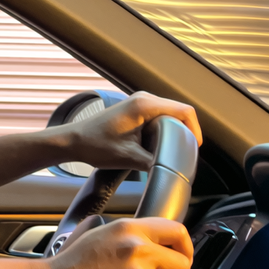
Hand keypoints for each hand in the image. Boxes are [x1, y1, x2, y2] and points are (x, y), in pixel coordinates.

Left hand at [52, 92, 201, 171]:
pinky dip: (163, 131)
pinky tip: (158, 146)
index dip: (195, 129)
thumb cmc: (95, 145)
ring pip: (170, 115)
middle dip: (184, 132)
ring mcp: (140, 103)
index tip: (194, 147)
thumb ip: (154, 162)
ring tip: (171, 151)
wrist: (74, 141)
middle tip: (183, 153)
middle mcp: (144, 99)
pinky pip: (159, 117)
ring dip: (173, 132)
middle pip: (179, 112)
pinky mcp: (136, 110)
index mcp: (144, 105)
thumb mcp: (128, 157)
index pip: (184, 111)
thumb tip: (172, 169)